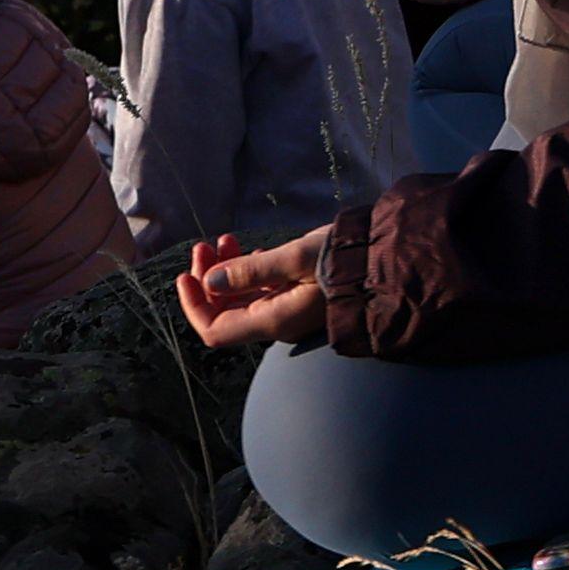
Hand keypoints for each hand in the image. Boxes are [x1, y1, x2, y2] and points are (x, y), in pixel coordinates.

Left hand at [182, 227, 334, 351]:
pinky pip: (260, 290)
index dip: (194, 306)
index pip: (215, 329)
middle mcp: (277, 321)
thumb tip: (211, 282)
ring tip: (223, 240)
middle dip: (207, 280)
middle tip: (203, 246)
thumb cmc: (343, 257)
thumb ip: (251, 272)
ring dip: (225, 271)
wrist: (384, 258)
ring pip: (241, 297)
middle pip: (225, 311)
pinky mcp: (297, 296)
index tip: (185, 275)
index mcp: (273, 320)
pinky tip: (248, 250)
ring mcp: (287, 310)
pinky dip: (246, 271)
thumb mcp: (295, 257)